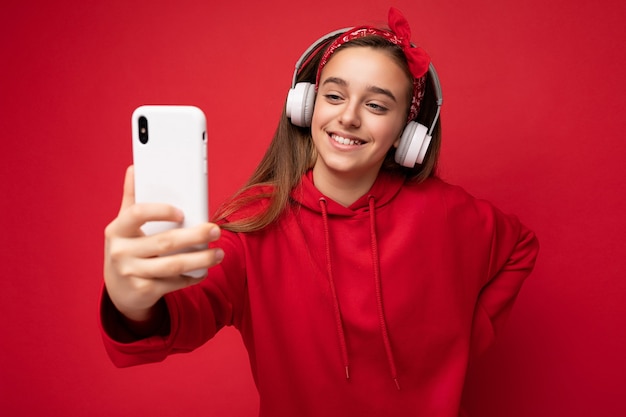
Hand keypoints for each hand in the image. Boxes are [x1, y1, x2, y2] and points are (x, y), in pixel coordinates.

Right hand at [103, 166, 223, 321]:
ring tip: (219, 253)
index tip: (182, 212)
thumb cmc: (128, 248)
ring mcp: (131, 273)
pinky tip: (204, 270)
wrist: (119, 289)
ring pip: (173, 265)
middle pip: (165, 242)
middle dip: (195, 236)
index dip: (160, 211)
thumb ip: (132, 197)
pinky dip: (193, 276)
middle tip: (216, 230)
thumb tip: (135, 167)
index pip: (137, 214)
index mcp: (117, 229)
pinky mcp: (143, 291)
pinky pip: (174, 283)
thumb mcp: (124, 224)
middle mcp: (121, 252)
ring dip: (201, 260)